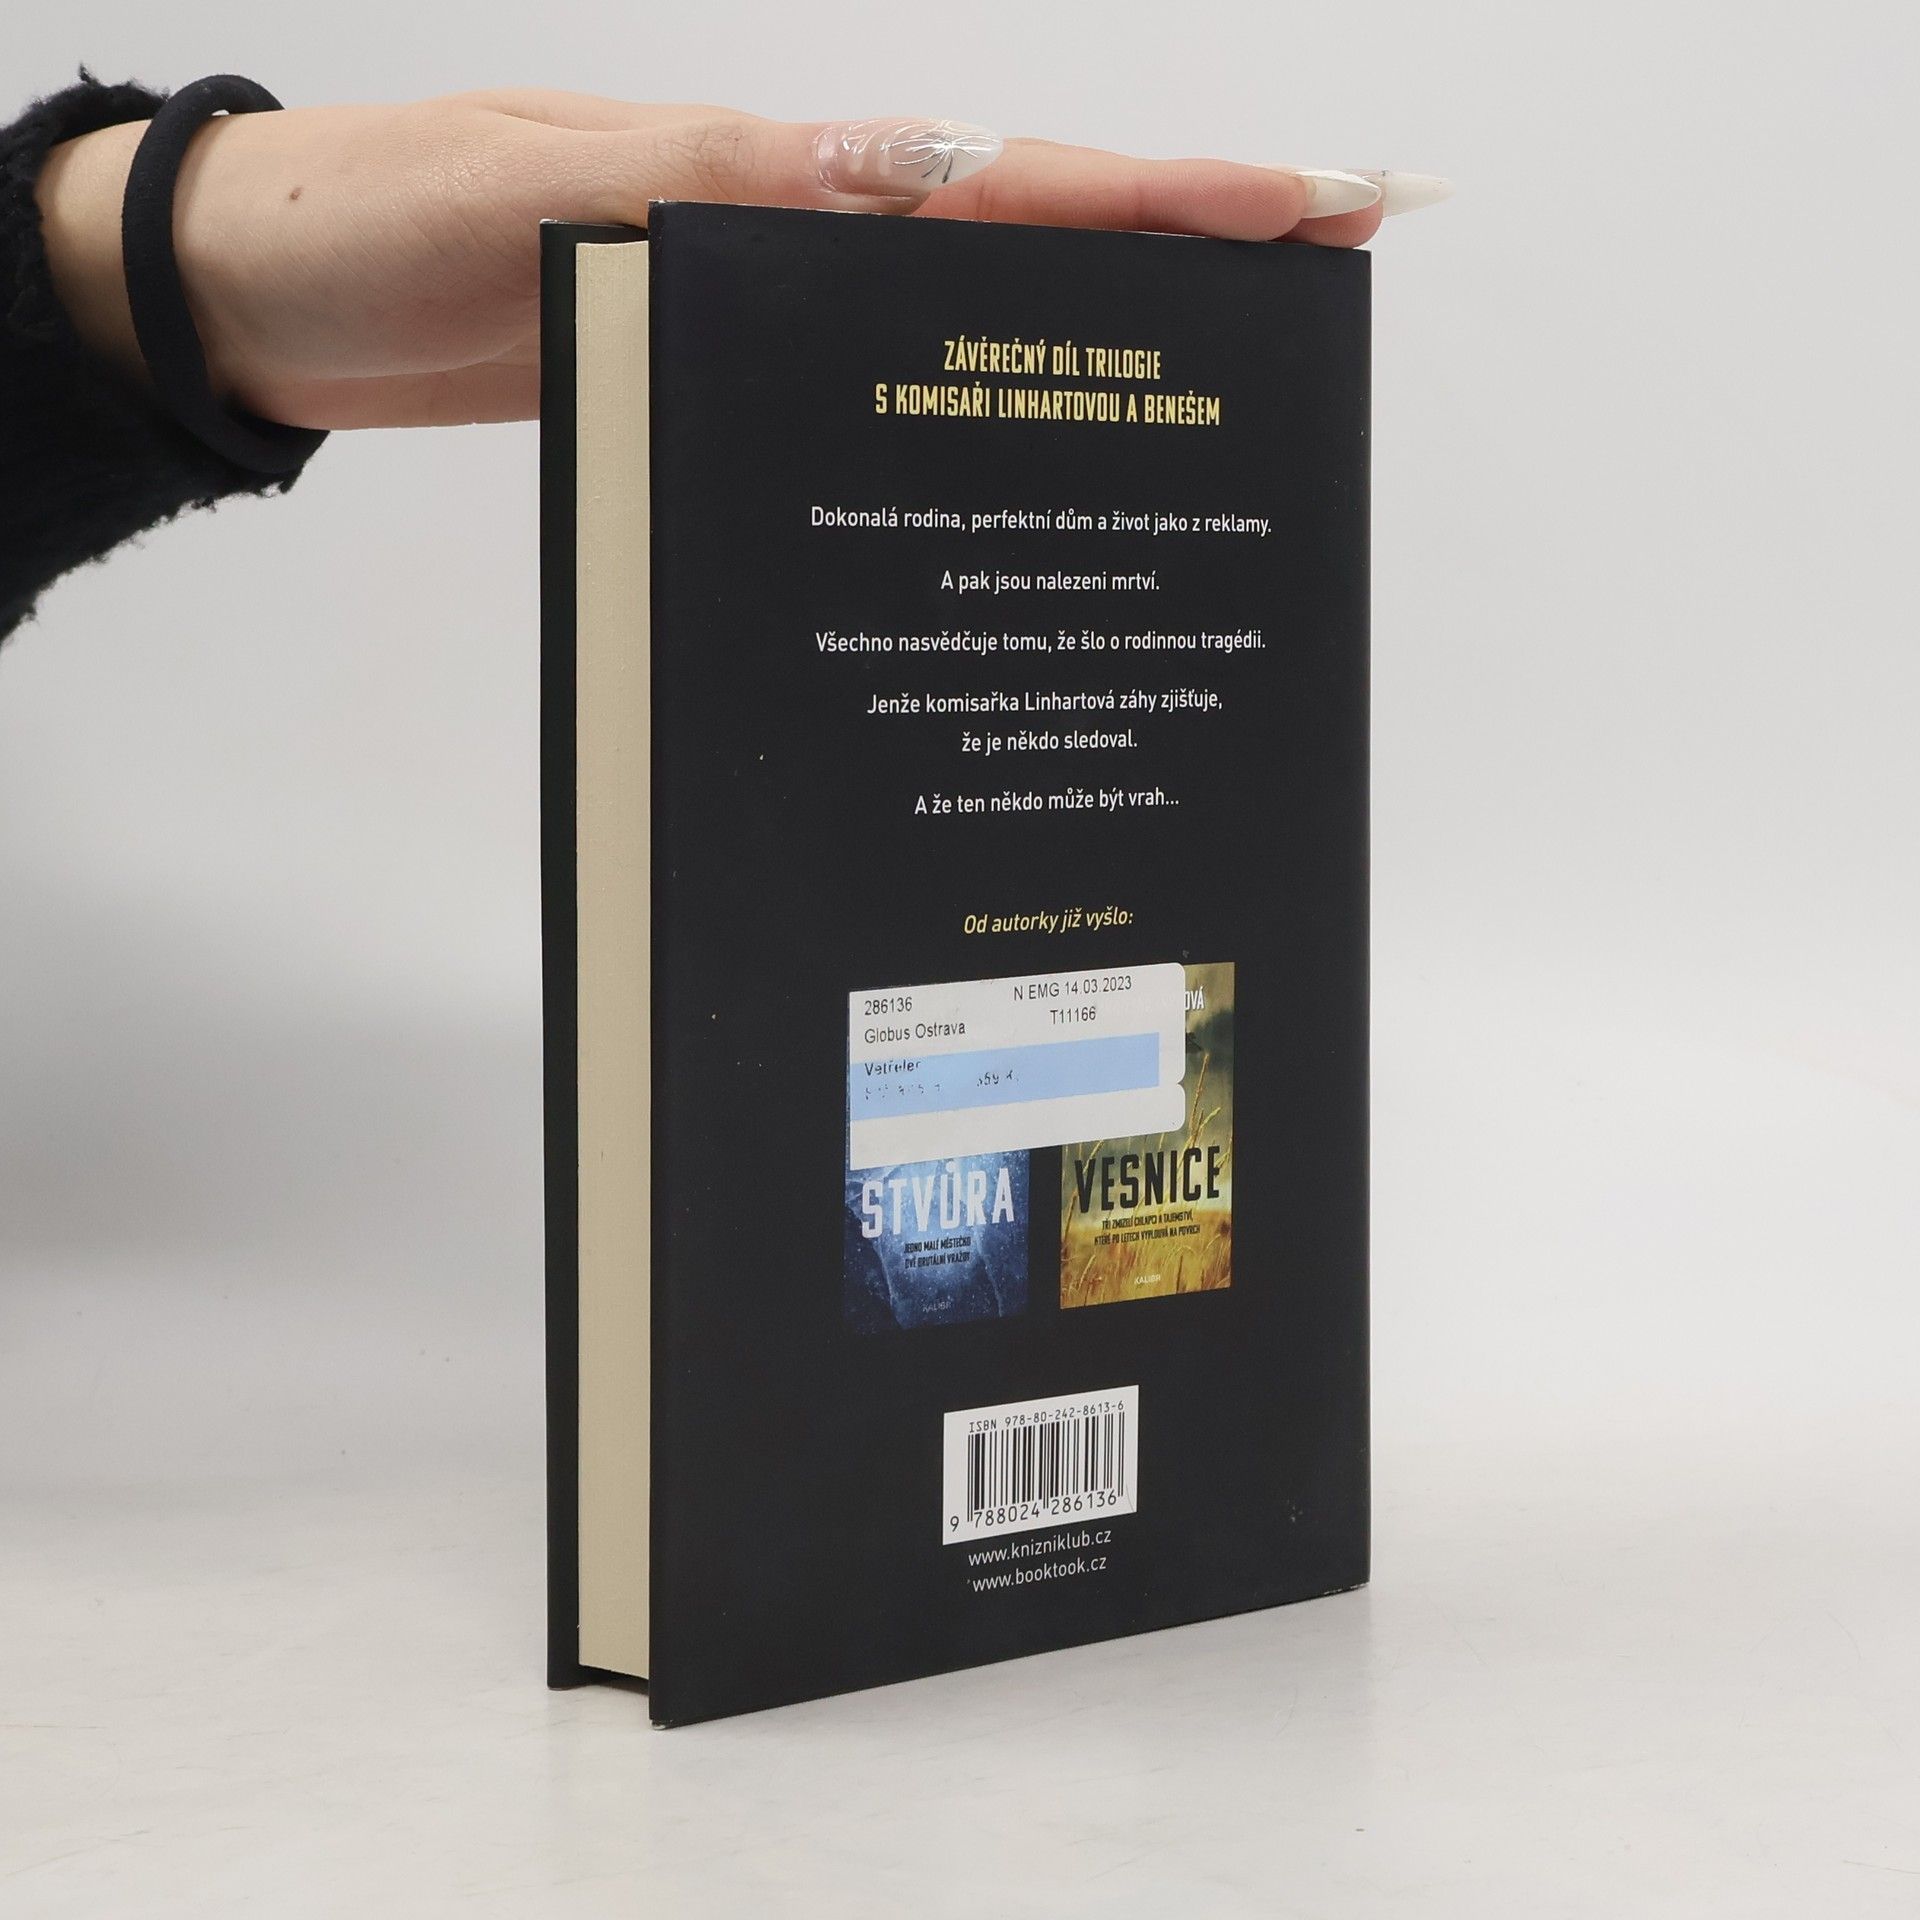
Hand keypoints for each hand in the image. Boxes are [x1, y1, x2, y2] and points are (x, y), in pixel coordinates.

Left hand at [35, 93, 1410, 430]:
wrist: (278, 298)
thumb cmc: (383, 225)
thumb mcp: (549, 182)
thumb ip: (720, 180)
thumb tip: (906, 174)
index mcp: (778, 174)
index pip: (1011, 178)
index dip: (1166, 195)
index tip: (1316, 201)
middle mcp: (801, 232)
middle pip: (1033, 232)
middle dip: (1195, 248)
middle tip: (1343, 261)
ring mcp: (776, 305)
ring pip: (977, 309)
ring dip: (1108, 325)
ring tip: (1241, 359)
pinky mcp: (735, 371)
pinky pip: (890, 377)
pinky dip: (984, 390)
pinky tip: (1035, 437)